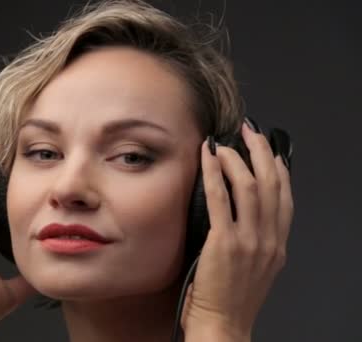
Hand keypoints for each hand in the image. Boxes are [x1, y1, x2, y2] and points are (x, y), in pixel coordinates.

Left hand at [182, 122, 293, 339]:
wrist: (222, 324)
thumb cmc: (232, 298)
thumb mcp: (255, 266)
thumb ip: (256, 238)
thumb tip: (242, 210)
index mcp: (277, 243)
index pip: (285, 195)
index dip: (277, 167)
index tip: (267, 148)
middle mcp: (268, 239)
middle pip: (272, 183)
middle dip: (261, 151)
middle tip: (249, 132)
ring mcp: (249, 241)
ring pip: (250, 186)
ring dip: (237, 159)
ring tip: (224, 144)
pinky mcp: (224, 243)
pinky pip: (220, 199)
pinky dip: (215, 174)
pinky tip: (208, 158)